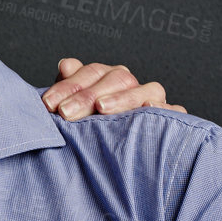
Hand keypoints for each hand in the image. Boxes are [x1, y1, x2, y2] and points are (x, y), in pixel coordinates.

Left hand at [42, 59, 186, 120]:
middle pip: (115, 80)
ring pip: (146, 89)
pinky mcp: (170, 116)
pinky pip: (173, 110)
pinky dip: (164, 108)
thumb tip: (66, 65)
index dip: (69, 86)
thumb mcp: (72, 107)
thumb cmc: (86, 126)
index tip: (48, 103)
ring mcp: (152, 98)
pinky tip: (149, 108)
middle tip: (65, 113)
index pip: (90, 73)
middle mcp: (130, 84)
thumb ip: (69, 86)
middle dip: (87, 95)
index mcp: (106, 76)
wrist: (111, 155)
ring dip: (123, 98)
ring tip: (102, 108)